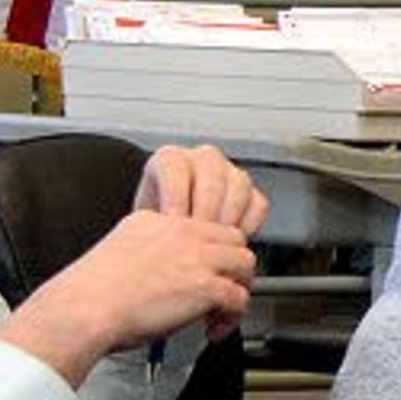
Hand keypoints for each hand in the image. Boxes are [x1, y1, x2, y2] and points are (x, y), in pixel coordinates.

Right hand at [0, 210, 258, 385]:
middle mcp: (181, 234)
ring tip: (218, 313)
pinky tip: (212, 330)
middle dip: (230, 269)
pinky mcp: (205, 285)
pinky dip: (231, 319)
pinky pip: (239, 299)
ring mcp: (196, 258)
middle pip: (234, 241)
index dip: (210, 254)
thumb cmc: (91, 294)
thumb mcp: (119, 252)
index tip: (201, 276)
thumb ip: (147, 253)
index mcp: (158, 222)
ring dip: (236, 291)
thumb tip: (163, 274)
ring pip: (245, 265)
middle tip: (217, 294)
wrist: (83, 310)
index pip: (205, 228)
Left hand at [132, 143, 266, 237]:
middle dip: (205, 211)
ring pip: (239, 186)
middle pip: (212, 177)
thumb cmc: (154, 224)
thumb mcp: (143, 217)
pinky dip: (247, 224)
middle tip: (198, 236)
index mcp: (171, 158)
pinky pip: (257, 203)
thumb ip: (150, 219)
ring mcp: (230, 172)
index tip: (174, 224)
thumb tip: (159, 232)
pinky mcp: (251, 192)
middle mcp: (203, 159)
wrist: (169, 230)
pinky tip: (231, 240)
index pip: (177, 168)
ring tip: (215, 241)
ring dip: (228, 217)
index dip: (176, 197)